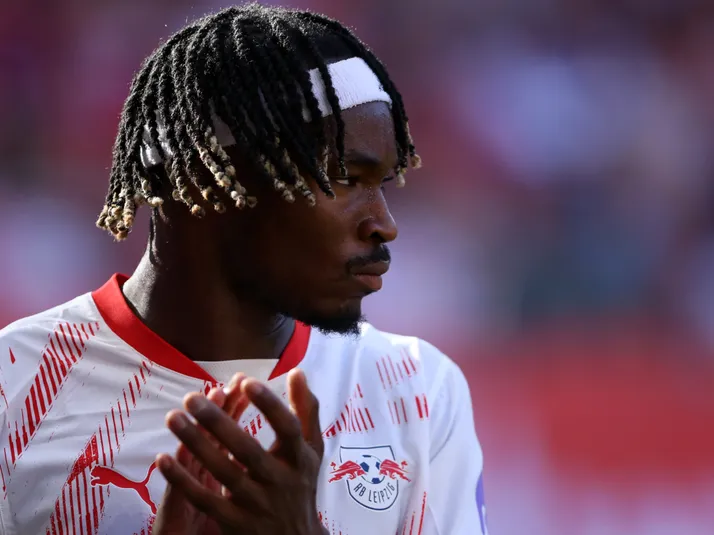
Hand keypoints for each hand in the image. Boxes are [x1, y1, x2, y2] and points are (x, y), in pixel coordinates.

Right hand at [153, 374, 249, 534]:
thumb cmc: (221, 521)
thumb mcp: (234, 493)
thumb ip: (246, 465)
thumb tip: (272, 440)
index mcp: (222, 468)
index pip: (232, 430)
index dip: (236, 407)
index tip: (244, 382)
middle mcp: (204, 473)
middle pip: (212, 438)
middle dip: (218, 412)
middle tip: (221, 387)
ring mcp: (190, 489)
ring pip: (191, 460)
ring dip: (191, 436)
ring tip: (192, 409)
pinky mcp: (178, 514)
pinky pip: (176, 495)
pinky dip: (171, 477)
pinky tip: (163, 458)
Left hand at [156, 369, 325, 534]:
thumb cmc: (301, 483)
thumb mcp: (312, 449)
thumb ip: (306, 411)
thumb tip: (297, 372)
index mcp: (299, 459)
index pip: (288, 429)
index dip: (270, 405)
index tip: (247, 382)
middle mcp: (279, 482)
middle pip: (248, 451)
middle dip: (218, 423)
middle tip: (191, 398)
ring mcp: (255, 504)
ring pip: (222, 473)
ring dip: (195, 445)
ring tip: (173, 418)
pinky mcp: (234, 522)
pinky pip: (204, 500)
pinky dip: (183, 480)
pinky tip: (163, 458)